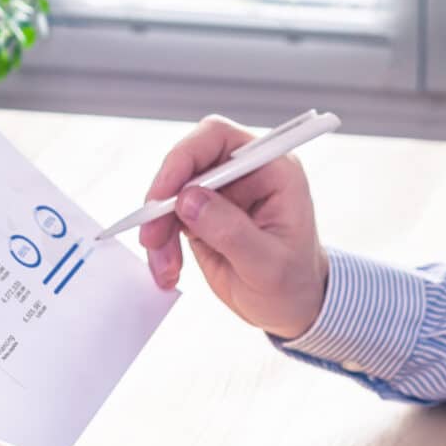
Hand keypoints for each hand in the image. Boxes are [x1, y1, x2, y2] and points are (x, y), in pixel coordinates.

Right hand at [139, 115, 328, 338]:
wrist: (293, 308)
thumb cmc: (293, 284)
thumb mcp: (268, 265)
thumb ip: (230, 230)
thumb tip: (187, 199)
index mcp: (273, 169)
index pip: (219, 137)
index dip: (184, 157)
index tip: (164, 195)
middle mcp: (245, 172)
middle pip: (187, 162)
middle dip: (164, 200)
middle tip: (152, 237)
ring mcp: (223, 192)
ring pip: (172, 192)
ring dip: (159, 228)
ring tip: (165, 267)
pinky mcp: (203, 213)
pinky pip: (169, 217)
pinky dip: (161, 242)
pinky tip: (168, 270)